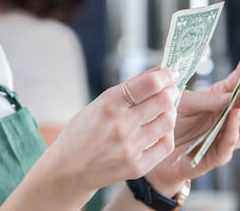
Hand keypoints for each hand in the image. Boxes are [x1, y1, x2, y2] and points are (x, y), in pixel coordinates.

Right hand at [46, 67, 180, 191]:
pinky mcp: (137, 167)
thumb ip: (129, 88)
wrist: (68, 169)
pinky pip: (166, 145)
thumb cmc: (83, 131)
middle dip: (171, 92)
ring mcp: (129, 148)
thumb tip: (158, 71)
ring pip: (168, 122)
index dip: (165, 75)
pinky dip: (166, 134)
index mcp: (108, 104)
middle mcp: (120, 125)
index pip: (149, 84)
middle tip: (170, 91)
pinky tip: (158, 131)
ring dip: (169, 112)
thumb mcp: (98, 103)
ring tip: (163, 112)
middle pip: (164, 101)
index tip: (170, 73)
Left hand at [145, 56, 239, 194]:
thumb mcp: (184, 103)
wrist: (153, 149)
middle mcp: (227, 120)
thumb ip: (206, 99)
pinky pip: (228, 143)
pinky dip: (233, 130)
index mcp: (221, 103)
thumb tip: (232, 90)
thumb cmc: (170, 122)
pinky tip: (234, 115)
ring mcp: (224, 138)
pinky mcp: (216, 155)